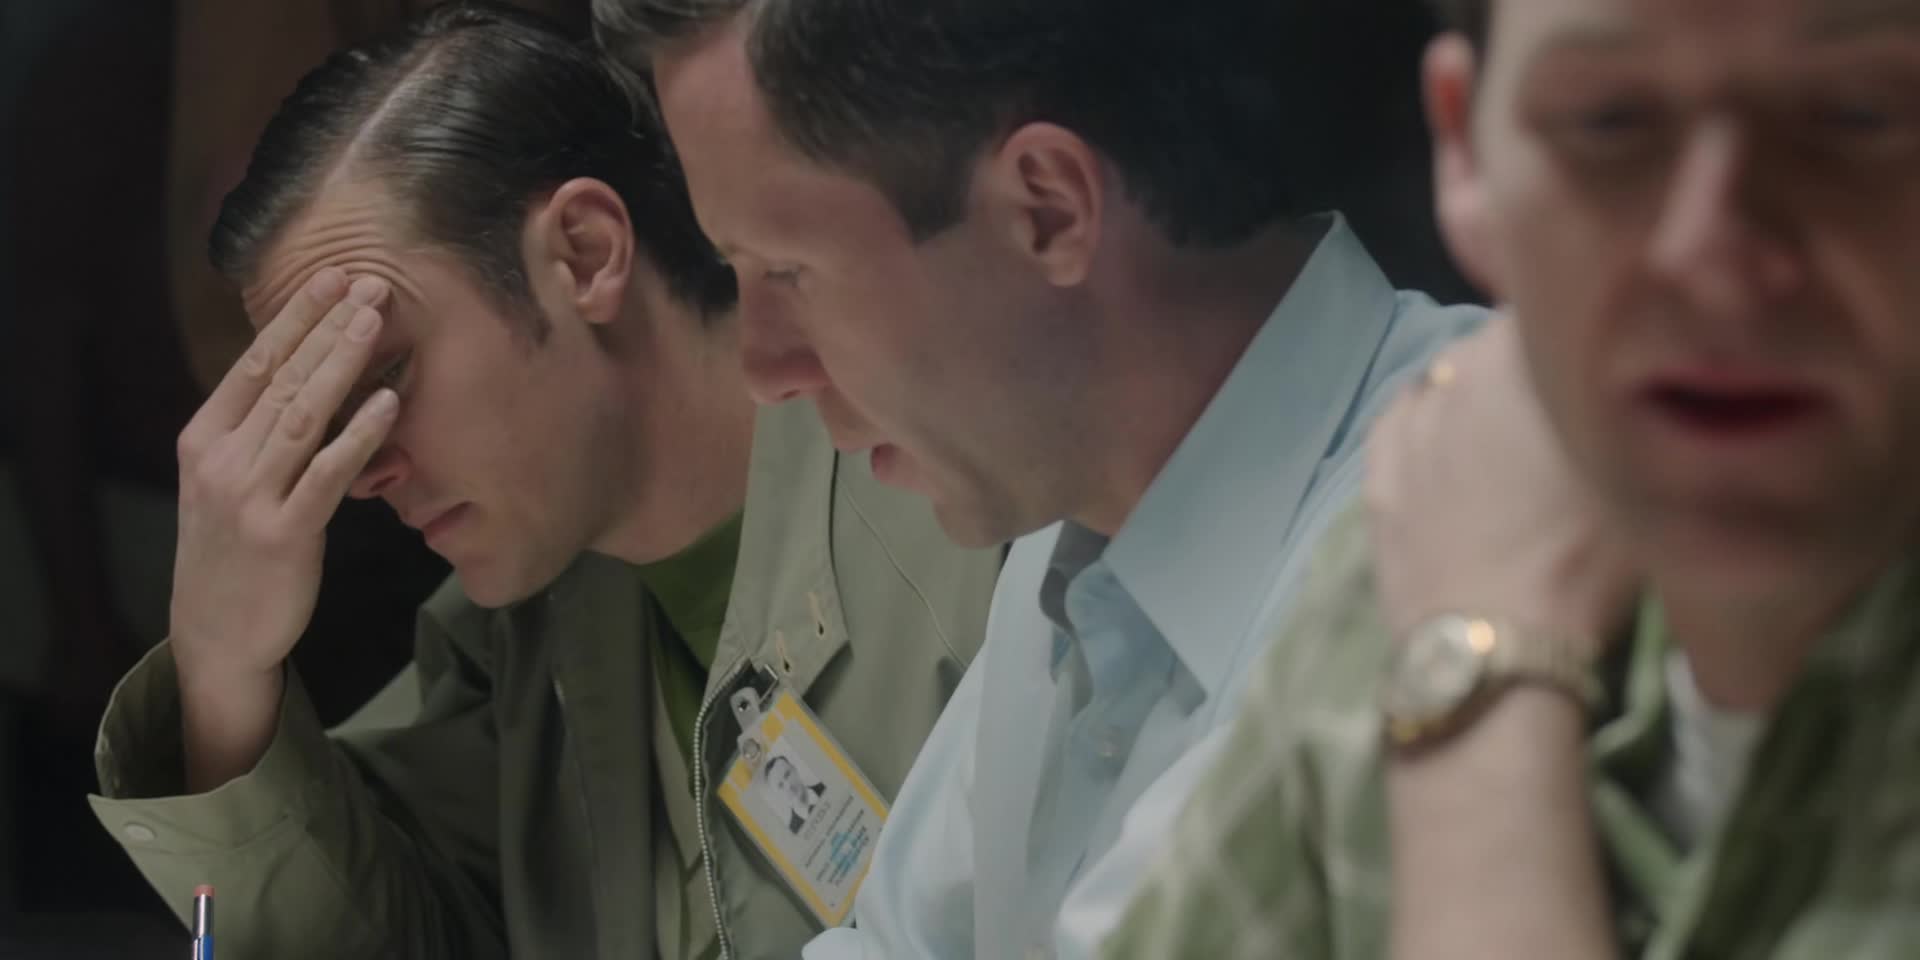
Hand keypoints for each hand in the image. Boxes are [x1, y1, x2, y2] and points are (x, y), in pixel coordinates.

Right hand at [168, 268, 398, 688]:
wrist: (215, 632)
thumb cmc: (233, 549)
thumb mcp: (226, 480)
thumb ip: (255, 430)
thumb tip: (303, 372)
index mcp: (203, 438)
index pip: (253, 364)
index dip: (295, 318)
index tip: (332, 278)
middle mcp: (221, 460)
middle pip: (281, 379)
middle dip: (327, 327)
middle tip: (369, 282)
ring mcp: (249, 496)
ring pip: (302, 416)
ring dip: (342, 364)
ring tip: (376, 322)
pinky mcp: (284, 532)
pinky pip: (327, 473)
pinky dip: (359, 434)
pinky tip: (387, 403)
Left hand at [1364, 315, 1639, 657]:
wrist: (1496, 642)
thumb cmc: (1587, 557)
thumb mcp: (1638, 467)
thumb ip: (1623, 405)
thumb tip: (1628, 384)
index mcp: (1520, 356)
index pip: (1552, 311)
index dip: (1579, 333)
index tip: (1602, 364)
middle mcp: (1457, 374)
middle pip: (1495, 347)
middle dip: (1525, 366)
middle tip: (1561, 409)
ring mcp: (1409, 425)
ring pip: (1445, 383)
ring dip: (1474, 396)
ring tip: (1505, 438)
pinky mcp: (1377, 473)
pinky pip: (1399, 421)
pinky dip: (1424, 423)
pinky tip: (1444, 442)